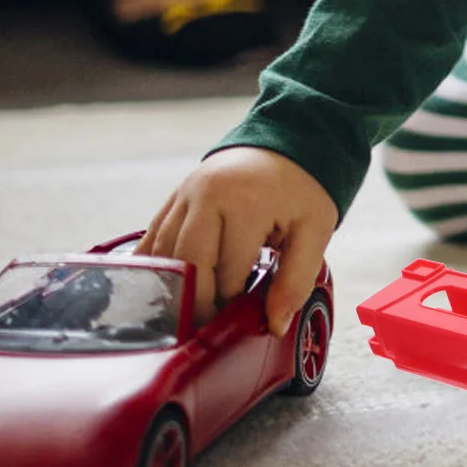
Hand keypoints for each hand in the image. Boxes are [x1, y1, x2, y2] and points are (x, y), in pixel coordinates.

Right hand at [136, 145, 338, 333]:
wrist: (288, 141)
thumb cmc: (302, 188)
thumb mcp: (314, 230)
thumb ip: (296, 279)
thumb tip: (274, 325)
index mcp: (245, 203)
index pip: (226, 274)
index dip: (231, 302)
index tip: (239, 314)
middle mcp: (207, 194)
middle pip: (186, 267)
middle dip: (197, 302)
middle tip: (211, 320)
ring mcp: (186, 193)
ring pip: (162, 256)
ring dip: (174, 287)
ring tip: (196, 305)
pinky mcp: (175, 196)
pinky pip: (152, 239)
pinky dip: (156, 269)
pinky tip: (168, 288)